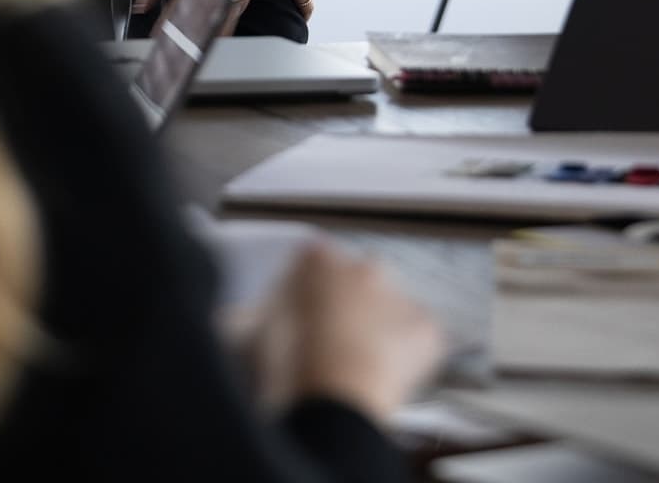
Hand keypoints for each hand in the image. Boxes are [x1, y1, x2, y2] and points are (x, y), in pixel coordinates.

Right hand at [244, 243, 444, 421]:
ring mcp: (397, 293)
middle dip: (347, 304)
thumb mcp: (251, 336)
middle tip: (328, 345)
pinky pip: (420, 337)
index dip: (305, 292)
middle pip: (355, 278)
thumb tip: (233, 320)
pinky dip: (410, 354)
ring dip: (378, 327)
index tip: (299, 318)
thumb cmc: (289, 367)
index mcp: (317, 260)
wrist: (334, 399)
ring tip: (358, 369)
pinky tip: (388, 378)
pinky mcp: (425, 329)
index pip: (311, 262)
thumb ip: (248, 316)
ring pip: (390, 307)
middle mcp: (360, 266)